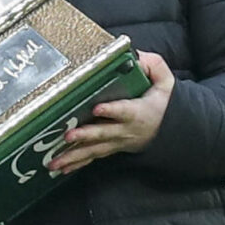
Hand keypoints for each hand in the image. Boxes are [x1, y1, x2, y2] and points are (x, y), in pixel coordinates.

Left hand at [52, 51, 173, 173]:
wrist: (169, 130)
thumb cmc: (163, 103)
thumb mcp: (166, 83)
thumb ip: (154, 66)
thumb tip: (136, 55)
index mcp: (138, 112)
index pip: (125, 111)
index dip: (112, 110)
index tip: (97, 108)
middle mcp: (126, 130)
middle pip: (104, 133)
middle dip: (86, 135)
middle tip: (68, 136)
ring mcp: (117, 142)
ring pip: (94, 150)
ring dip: (74, 157)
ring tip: (55, 161)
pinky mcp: (111, 148)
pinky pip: (93, 157)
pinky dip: (77, 164)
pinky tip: (61, 169)